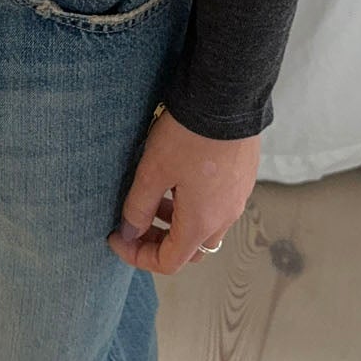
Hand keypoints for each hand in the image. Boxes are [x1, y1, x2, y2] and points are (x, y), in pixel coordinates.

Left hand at [108, 107, 259, 273]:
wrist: (227, 98)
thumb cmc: (188, 136)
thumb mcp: (152, 171)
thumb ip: (138, 208)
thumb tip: (129, 233)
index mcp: (201, 223)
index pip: (169, 262)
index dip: (137, 256)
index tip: (117, 238)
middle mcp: (225, 217)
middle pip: (189, 249)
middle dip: (158, 242)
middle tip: (134, 223)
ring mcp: (238, 198)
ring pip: (205, 227)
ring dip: (177, 223)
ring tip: (155, 197)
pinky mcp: (243, 179)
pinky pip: (218, 206)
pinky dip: (195, 205)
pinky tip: (179, 180)